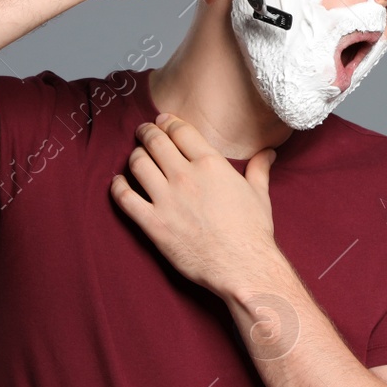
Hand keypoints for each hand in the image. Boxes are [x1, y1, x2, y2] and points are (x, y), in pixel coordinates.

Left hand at [109, 113, 288, 301]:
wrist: (243, 266)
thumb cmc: (253, 231)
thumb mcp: (259, 194)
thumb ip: (259, 169)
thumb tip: (269, 153)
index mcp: (211, 164)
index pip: (180, 131)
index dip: (168, 122)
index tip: (162, 121)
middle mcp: (185, 176)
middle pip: (155, 142)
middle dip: (146, 132)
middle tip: (144, 131)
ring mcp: (166, 199)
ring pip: (138, 164)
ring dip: (134, 155)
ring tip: (136, 156)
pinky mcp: (153, 223)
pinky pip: (125, 198)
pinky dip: (117, 187)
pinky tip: (118, 183)